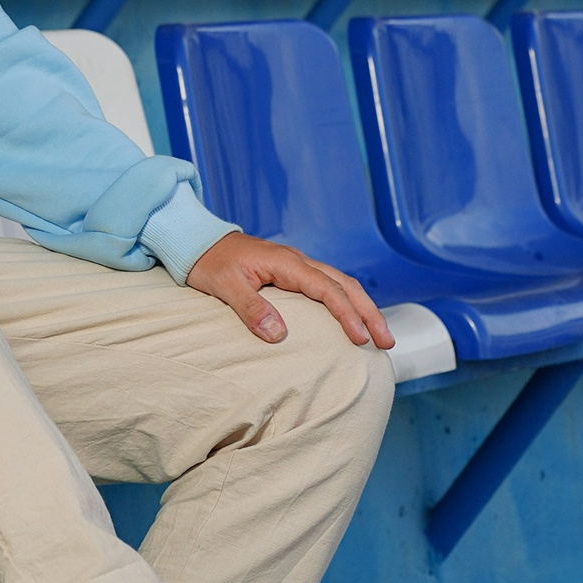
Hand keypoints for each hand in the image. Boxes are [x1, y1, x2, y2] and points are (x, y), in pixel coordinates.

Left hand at [185, 229, 394, 352]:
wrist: (196, 241)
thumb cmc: (208, 262)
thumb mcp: (224, 286)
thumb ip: (251, 308)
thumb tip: (278, 335)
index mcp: (287, 263)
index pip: (328, 289)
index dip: (347, 314)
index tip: (360, 339)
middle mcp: (298, 261)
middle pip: (345, 284)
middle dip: (369, 312)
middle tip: (387, 342)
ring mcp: (296, 265)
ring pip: (340, 283)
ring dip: (362, 307)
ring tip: (378, 335)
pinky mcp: (291, 272)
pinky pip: (327, 286)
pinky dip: (345, 302)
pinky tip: (350, 319)